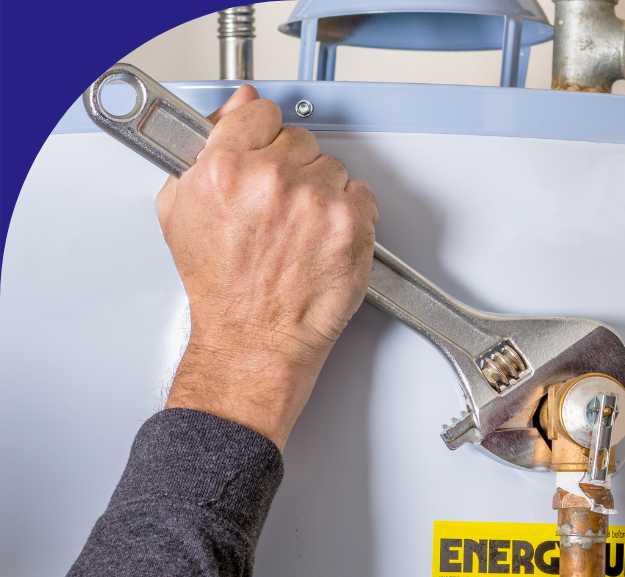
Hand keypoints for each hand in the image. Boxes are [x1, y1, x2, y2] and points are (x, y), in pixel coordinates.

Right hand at [156, 85, 378, 449]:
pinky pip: (361, 194)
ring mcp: (316, 200)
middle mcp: (272, 180)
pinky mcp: (352, 223)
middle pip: (299, 140)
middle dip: (291, 168)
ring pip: (332, 167)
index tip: (265, 150)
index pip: (259, 112)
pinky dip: (348, 213)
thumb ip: (205, 149)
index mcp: (224, 169)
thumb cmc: (221, 287)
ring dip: (321, 192)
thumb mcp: (182, 210)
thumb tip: (236, 108)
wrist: (255, 338)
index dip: (262, 135)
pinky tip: (324, 238)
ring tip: (300, 229)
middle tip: (279, 206)